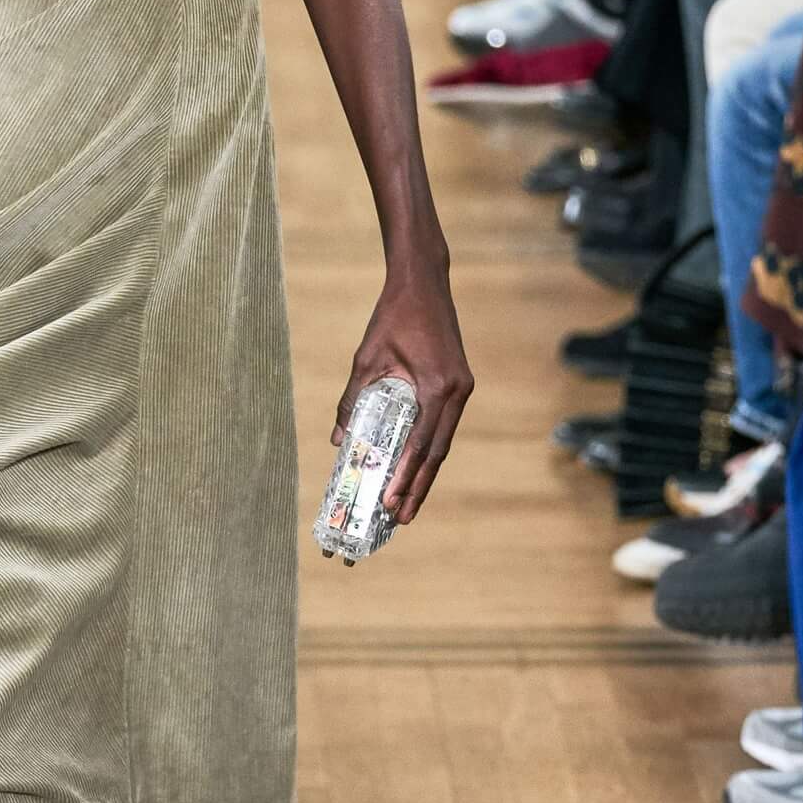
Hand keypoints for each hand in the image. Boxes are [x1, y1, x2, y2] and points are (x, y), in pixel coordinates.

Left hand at [334, 266, 472, 525]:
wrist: (423, 283)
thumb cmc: (392, 317)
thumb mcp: (366, 360)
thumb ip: (353, 402)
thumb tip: (340, 441)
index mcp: (437, 387)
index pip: (421, 444)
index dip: (406, 477)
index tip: (390, 503)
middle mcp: (457, 392)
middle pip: (437, 452)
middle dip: (418, 488)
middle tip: (400, 520)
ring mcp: (462, 389)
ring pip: (443, 442)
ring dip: (425, 474)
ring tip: (408, 505)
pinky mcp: (459, 384)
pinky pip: (443, 426)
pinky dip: (429, 449)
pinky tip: (416, 468)